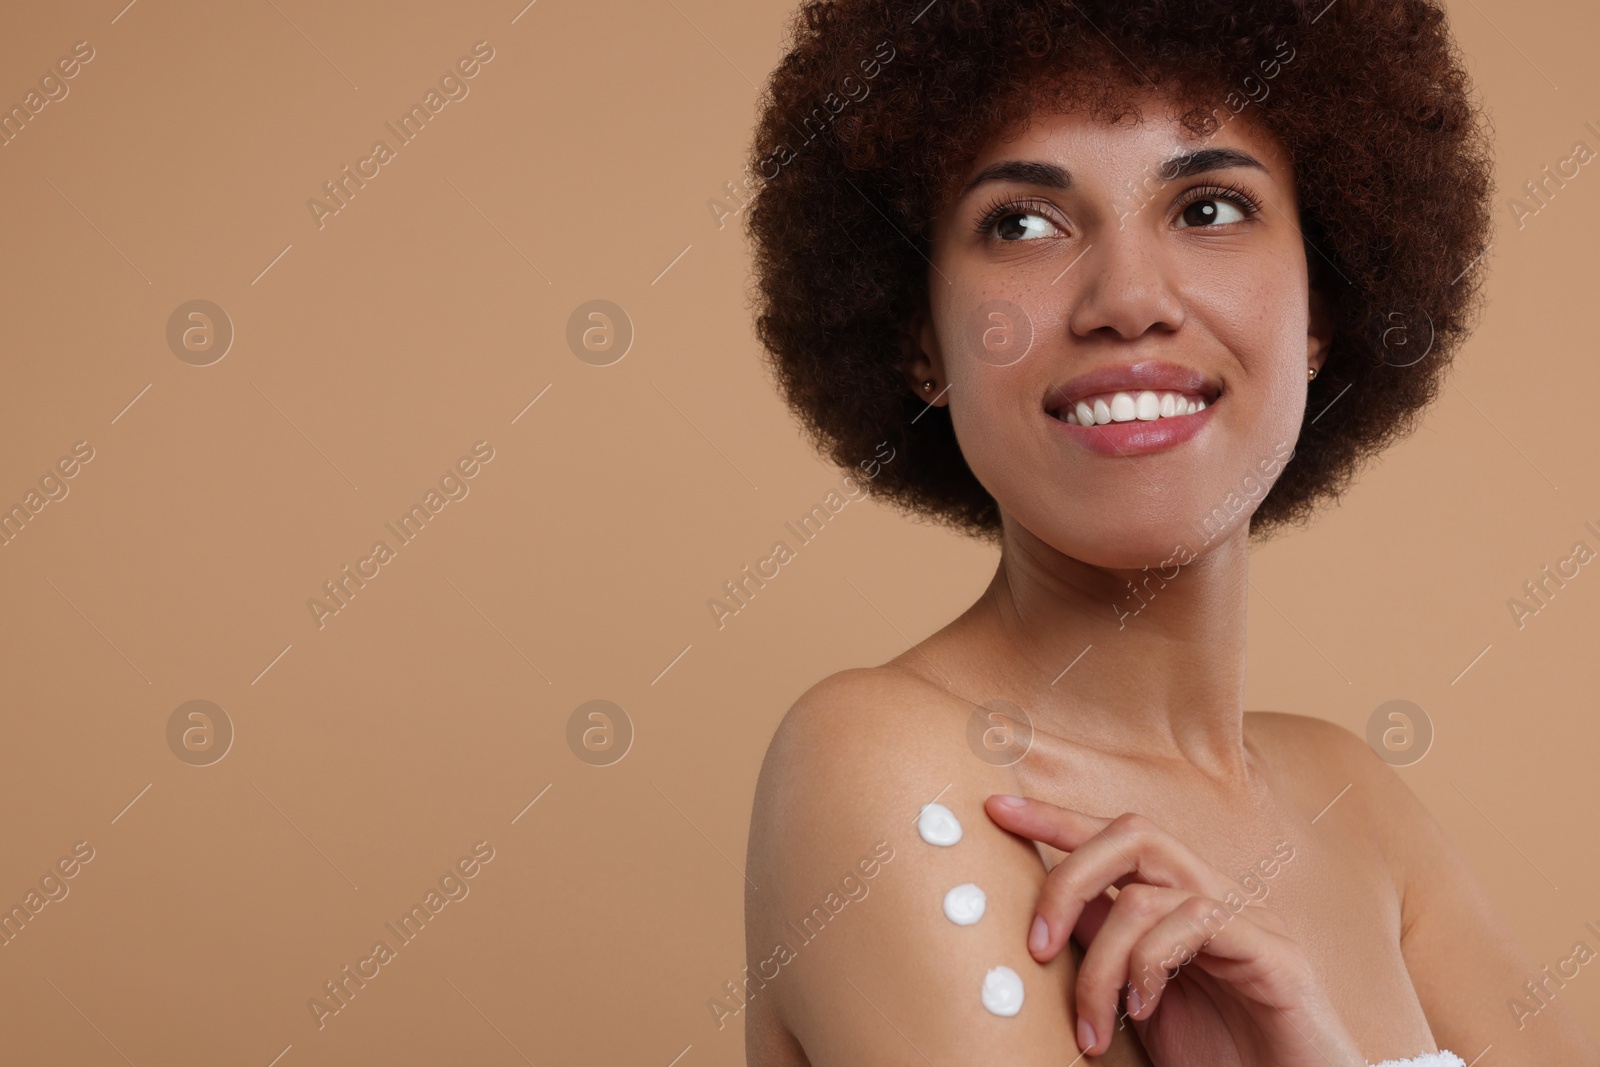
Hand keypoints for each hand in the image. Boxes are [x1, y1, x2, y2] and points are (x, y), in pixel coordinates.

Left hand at [985, 795, 1364, 1066]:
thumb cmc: (1222, 1060)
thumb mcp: (1139, 1001)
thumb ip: (1104, 950)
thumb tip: (1044, 915)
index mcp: (1176, 905)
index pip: (1111, 839)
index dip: (1052, 817)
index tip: (995, 808)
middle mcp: (1213, 897)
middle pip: (1130, 833)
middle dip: (1067, 880)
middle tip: (1036, 947)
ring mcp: (1247, 920)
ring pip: (1150, 889)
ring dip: (1102, 960)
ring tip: (1093, 1025)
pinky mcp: (1275, 955)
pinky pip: (1198, 920)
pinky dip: (1151, 962)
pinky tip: (1141, 1009)